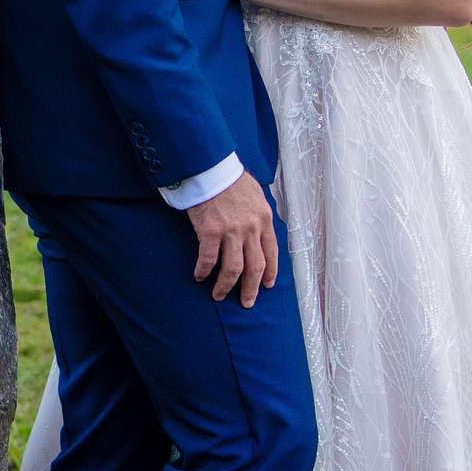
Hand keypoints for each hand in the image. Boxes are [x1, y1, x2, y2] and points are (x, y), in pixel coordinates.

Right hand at [186, 171, 278, 306]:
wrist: (211, 168)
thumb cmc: (230, 179)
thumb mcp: (256, 195)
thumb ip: (259, 215)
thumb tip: (260, 229)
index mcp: (264, 219)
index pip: (271, 253)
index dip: (270, 272)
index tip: (266, 285)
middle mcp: (251, 228)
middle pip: (255, 267)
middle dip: (251, 288)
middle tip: (247, 302)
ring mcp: (231, 231)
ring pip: (233, 269)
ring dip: (226, 286)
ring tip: (219, 295)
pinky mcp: (210, 232)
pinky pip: (208, 260)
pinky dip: (204, 271)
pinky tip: (199, 276)